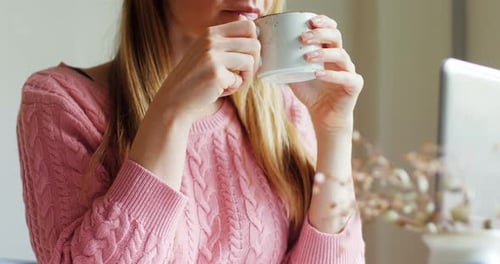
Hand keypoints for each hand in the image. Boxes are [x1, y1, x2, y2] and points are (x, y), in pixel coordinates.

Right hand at [153, 18, 259, 122]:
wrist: (174, 100)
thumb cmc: (195, 79)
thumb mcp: (207, 54)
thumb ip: (226, 44)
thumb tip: (257, 43)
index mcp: (211, 33)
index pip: (248, 26)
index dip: (253, 44)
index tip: (247, 58)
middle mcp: (211, 40)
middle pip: (254, 44)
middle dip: (254, 62)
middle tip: (242, 74)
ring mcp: (213, 56)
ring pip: (251, 61)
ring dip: (246, 77)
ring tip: (231, 84)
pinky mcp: (216, 74)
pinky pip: (240, 80)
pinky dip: (234, 88)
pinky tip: (220, 90)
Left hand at [289, 15, 362, 131]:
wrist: (324, 117)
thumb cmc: (311, 95)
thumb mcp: (295, 77)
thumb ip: (285, 66)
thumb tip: (265, 56)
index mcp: (328, 52)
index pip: (330, 30)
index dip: (323, 22)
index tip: (309, 21)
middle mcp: (340, 59)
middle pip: (336, 37)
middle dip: (320, 34)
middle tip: (303, 38)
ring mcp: (349, 71)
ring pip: (341, 55)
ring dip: (323, 53)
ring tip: (307, 56)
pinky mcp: (354, 85)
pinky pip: (346, 77)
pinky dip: (332, 75)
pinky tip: (318, 74)